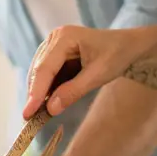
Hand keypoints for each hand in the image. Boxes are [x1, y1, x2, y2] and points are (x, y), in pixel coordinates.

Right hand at [23, 25, 142, 118]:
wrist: (129, 46)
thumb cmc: (117, 55)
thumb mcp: (98, 75)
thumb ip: (73, 91)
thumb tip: (50, 109)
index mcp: (64, 37)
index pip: (45, 68)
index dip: (35, 92)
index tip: (27, 113)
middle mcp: (55, 37)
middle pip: (39, 70)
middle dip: (35, 94)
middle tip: (30, 118)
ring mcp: (54, 44)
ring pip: (41, 72)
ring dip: (40, 92)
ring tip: (38, 114)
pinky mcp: (57, 53)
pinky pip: (49, 73)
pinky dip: (48, 88)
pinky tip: (48, 102)